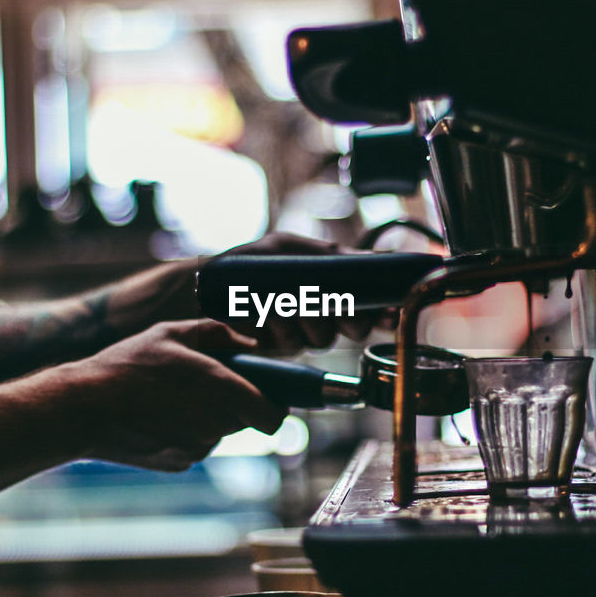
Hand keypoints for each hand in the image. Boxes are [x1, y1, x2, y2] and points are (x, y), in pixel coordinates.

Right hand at [66, 320, 286, 471]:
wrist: (81, 410)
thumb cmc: (125, 365)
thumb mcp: (170, 333)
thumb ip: (218, 333)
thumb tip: (251, 346)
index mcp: (219, 388)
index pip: (274, 416)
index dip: (276, 406)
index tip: (268, 395)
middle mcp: (214, 424)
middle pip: (247, 420)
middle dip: (236, 402)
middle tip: (205, 384)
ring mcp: (197, 447)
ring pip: (221, 431)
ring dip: (210, 416)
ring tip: (172, 397)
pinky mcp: (179, 463)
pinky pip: (197, 444)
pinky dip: (187, 431)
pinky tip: (158, 416)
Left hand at [216, 232, 379, 354]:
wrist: (206, 287)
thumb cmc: (248, 262)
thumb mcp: (290, 248)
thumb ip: (333, 255)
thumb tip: (377, 260)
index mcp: (331, 284)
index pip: (370, 301)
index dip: (384, 309)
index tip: (390, 312)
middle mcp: (322, 311)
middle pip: (357, 326)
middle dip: (350, 316)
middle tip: (339, 307)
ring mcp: (303, 331)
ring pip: (326, 338)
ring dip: (308, 319)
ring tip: (286, 301)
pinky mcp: (282, 348)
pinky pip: (296, 344)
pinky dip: (283, 328)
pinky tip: (268, 315)